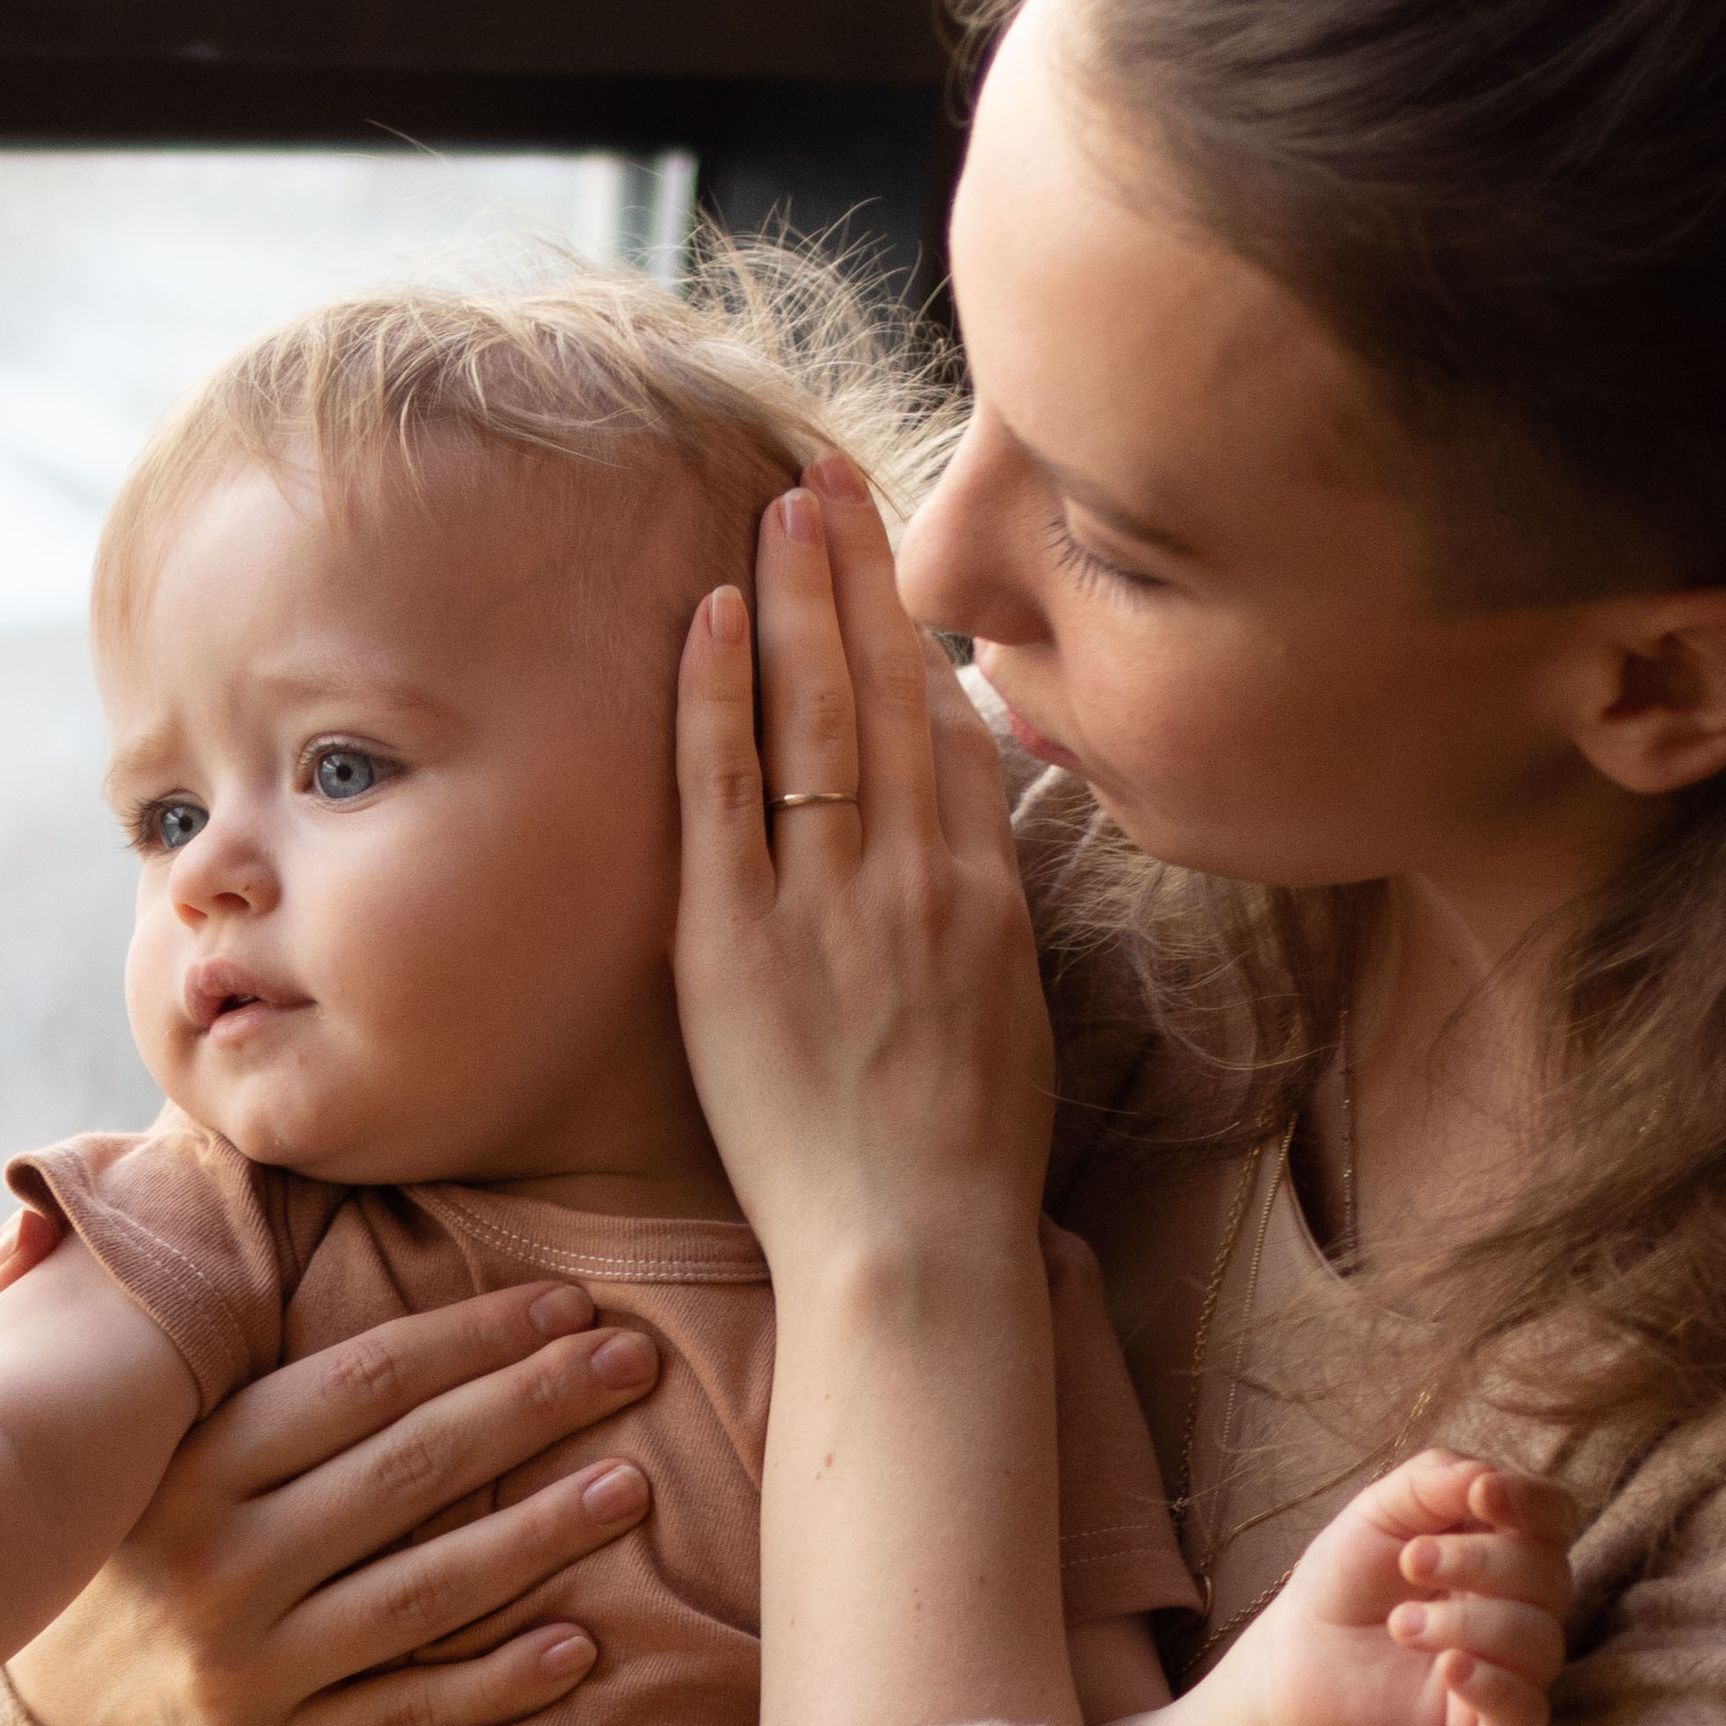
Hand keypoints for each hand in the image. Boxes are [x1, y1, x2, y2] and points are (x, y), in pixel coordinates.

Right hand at [0, 1281, 663, 1725]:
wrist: (47, 1712)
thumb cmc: (135, 1528)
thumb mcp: (141, 1426)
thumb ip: (201, 1316)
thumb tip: (220, 1147)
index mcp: (193, 1460)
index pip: (366, 1380)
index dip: (478, 1335)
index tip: (570, 1302)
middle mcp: (218, 1561)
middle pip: (412, 1469)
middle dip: (537, 1404)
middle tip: (636, 1361)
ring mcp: (246, 1666)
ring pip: (427, 1591)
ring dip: (542, 1534)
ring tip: (634, 1488)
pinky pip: (408, 1712)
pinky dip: (500, 1683)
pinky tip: (583, 1644)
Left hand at [672, 458, 1055, 1271]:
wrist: (913, 1248)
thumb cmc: (964, 1154)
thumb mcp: (1009, 1011)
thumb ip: (984, 905)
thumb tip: (963, 824)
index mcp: (985, 893)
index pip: (952, 725)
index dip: (920, 630)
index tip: (896, 557)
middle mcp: (918, 875)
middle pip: (890, 690)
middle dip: (862, 574)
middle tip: (830, 477)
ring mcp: (830, 902)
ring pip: (819, 715)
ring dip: (801, 598)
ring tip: (782, 505)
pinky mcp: (739, 941)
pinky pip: (727, 790)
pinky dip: (721, 695)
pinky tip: (716, 613)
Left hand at [1255, 1452, 1579, 1725]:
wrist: (1298, 1660)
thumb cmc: (1347, 1579)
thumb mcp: (1379, 1512)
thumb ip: (1434, 1481)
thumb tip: (1490, 1478)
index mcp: (1505, 1546)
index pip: (1555, 1517)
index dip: (1533, 1502)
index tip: (1482, 1494)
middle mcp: (1523, 1606)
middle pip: (1550, 1576)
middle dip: (1479, 1561)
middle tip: (1410, 1562)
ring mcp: (1514, 1669)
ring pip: (1539, 1640)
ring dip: (1466, 1622)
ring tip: (1400, 1624)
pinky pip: (1527, 1711)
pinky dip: (1492, 1685)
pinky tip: (1447, 1668)